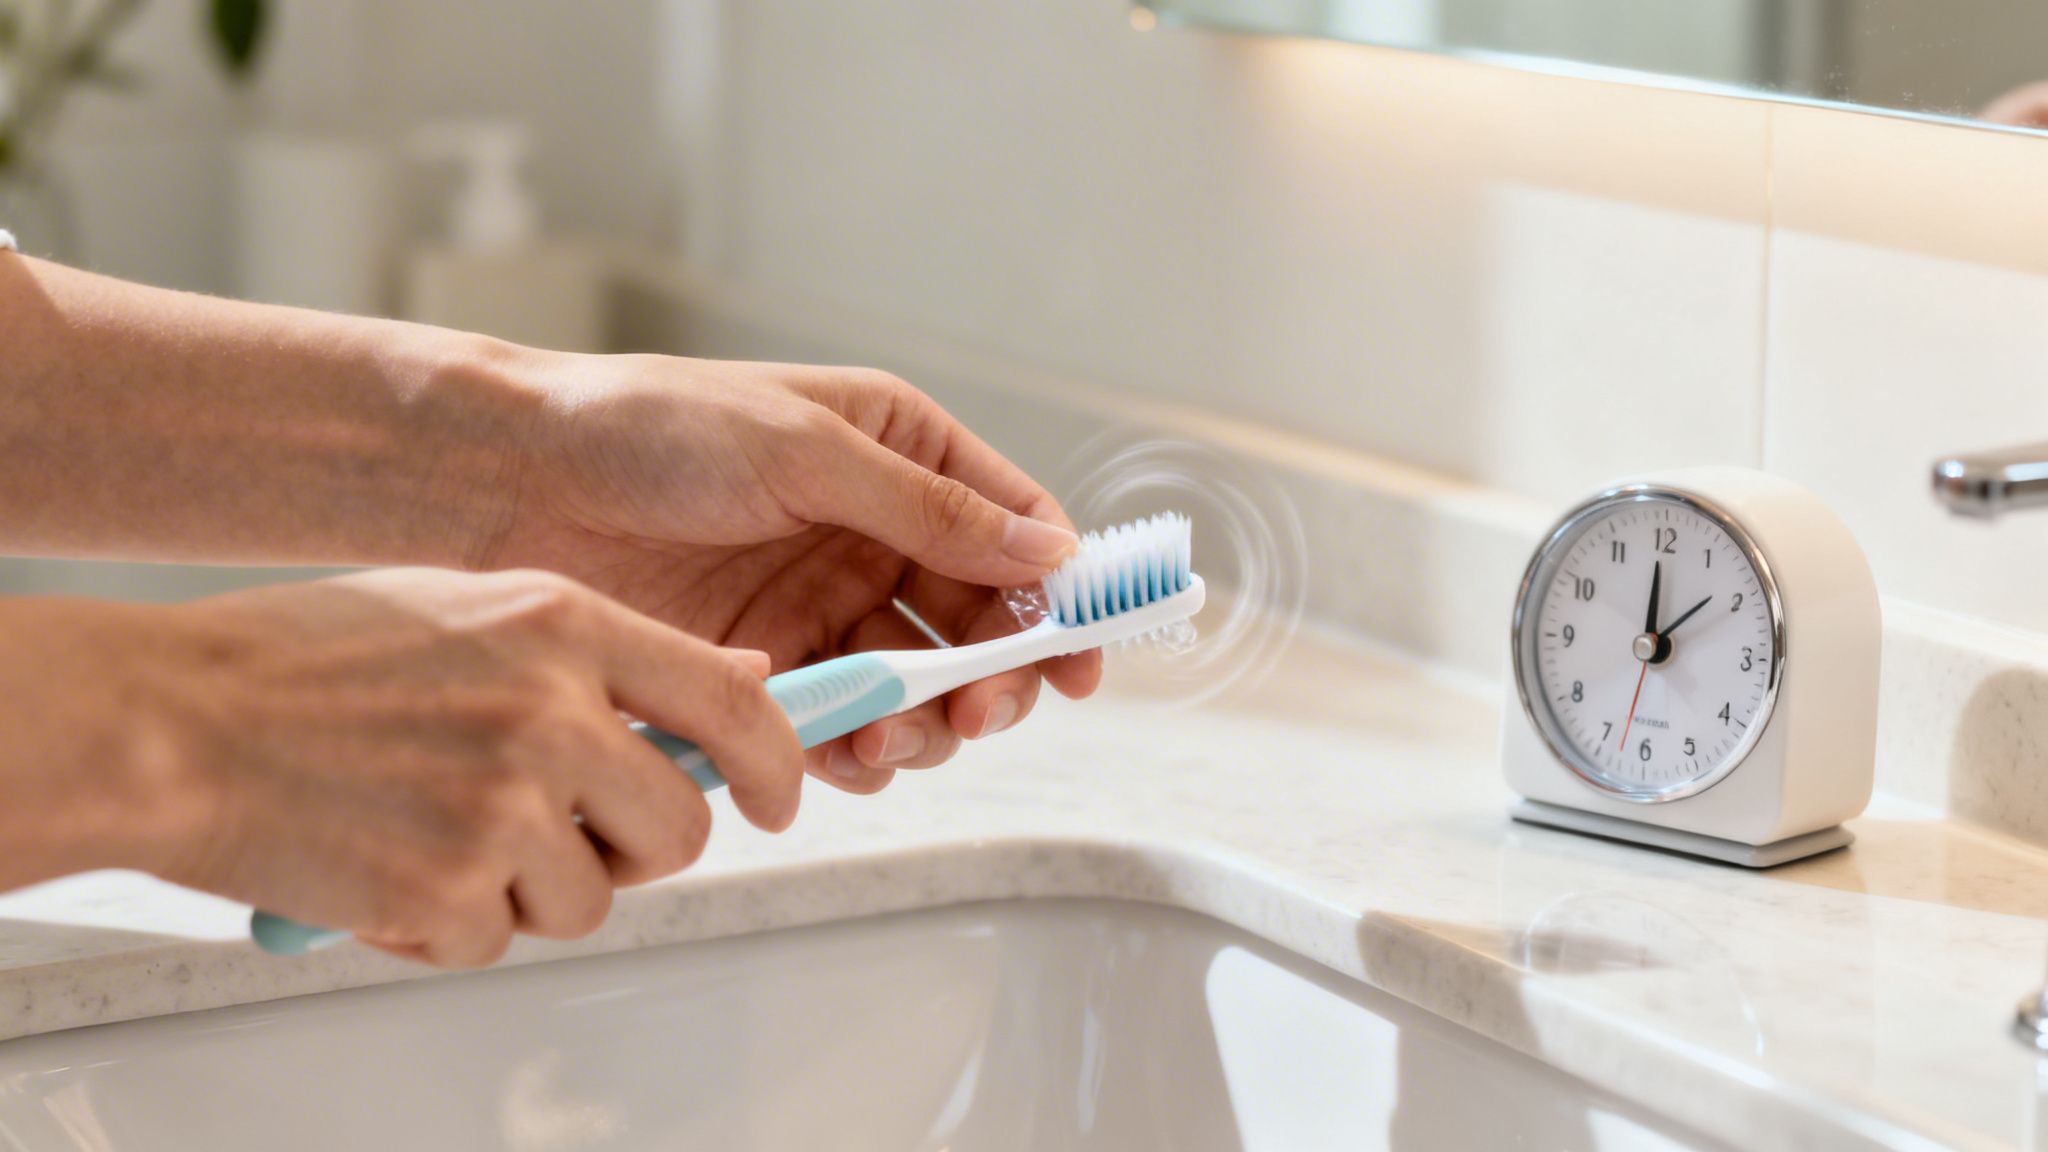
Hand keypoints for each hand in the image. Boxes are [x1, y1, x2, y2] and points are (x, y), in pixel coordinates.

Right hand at [139, 568, 801, 967]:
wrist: (170, 719)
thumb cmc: (304, 659)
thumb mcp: (474, 609)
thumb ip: (605, 648)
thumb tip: (739, 677)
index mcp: (564, 626)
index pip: (735, 702)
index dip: (777, 762)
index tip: (779, 797)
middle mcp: (551, 710)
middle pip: (679, 828)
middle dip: (639, 853)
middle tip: (577, 839)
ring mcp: (503, 802)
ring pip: (591, 901)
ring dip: (528, 892)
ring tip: (439, 835)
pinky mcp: (449, 887)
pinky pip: (496, 941)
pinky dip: (446, 927)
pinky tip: (386, 866)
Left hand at [472, 353, 1103, 793]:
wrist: (510, 484)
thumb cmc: (648, 429)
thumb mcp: (803, 451)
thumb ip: (929, 509)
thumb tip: (1049, 551)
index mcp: (898, 450)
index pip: (1014, 529)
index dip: (1059, 596)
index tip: (1081, 658)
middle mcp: (872, 529)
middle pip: (980, 622)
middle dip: (996, 674)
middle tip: (981, 711)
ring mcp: (821, 601)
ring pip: (919, 682)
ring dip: (926, 719)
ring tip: (892, 734)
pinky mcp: (769, 663)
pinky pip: (844, 719)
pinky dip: (857, 744)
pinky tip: (840, 749)